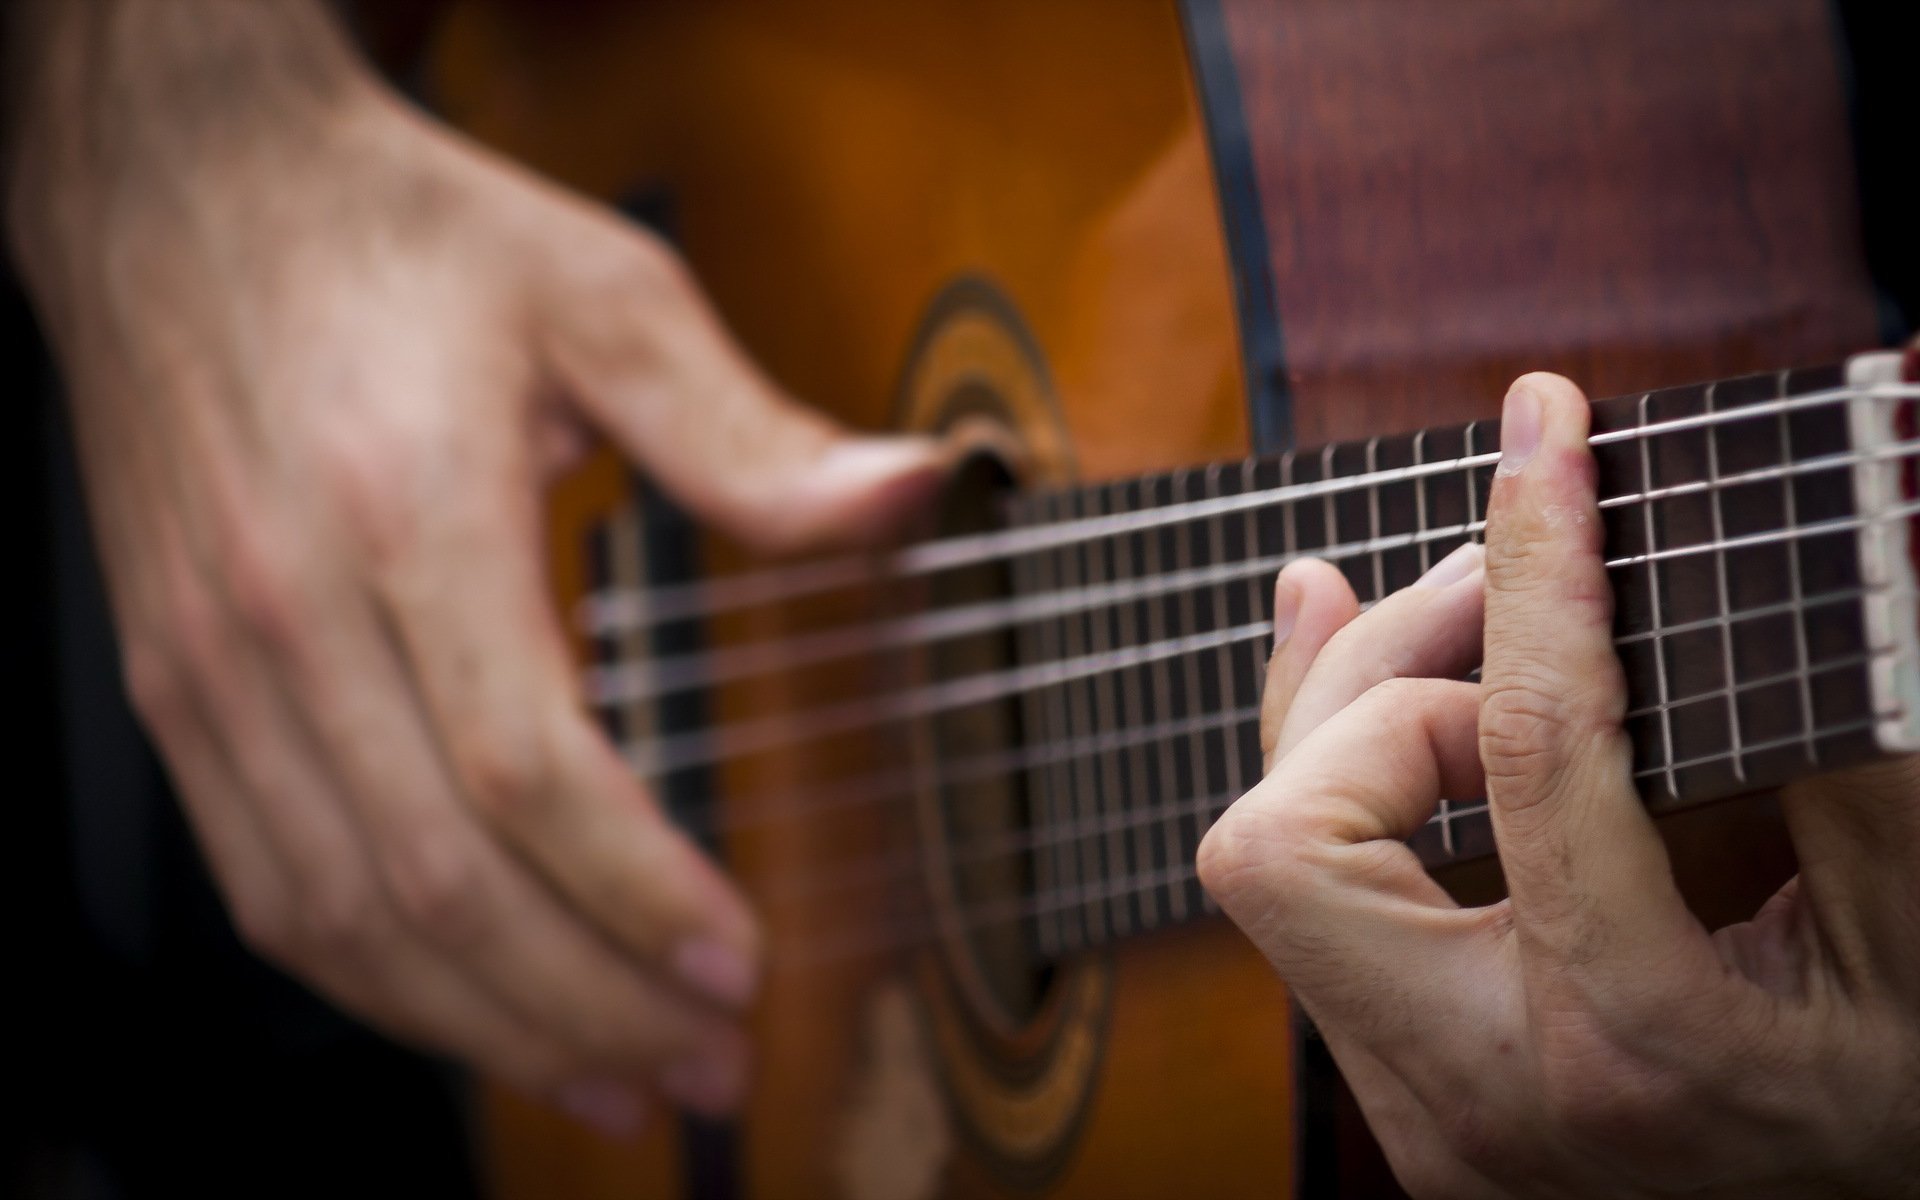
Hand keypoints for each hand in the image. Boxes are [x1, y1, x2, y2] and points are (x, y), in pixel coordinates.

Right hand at [7, 0, 943, 1131]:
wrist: (184, 194)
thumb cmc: (398, 240)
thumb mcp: (602, 293)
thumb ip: (748, 430)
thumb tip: (906, 498)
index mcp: (409, 516)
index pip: (526, 771)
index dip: (635, 894)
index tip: (737, 964)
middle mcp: (288, 615)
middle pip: (438, 882)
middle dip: (585, 1004)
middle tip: (706, 1064)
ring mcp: (214, 668)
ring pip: (341, 918)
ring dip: (485, 1026)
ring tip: (613, 1081)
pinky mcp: (180, 691)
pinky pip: (270, 885)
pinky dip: (378, 980)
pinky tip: (474, 1014)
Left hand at [1199, 373, 1919, 1196]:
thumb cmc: (1912, 1066)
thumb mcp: (1918, 910)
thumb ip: (1844, 737)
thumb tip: (1789, 536)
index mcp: (1635, 1047)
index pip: (1529, 755)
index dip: (1540, 566)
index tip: (1545, 429)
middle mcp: (1479, 1095)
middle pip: (1296, 838)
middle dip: (1389, 674)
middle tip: (1504, 577)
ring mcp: (1420, 1101)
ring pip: (1275, 862)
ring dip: (1359, 707)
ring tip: (1463, 599)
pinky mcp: (1400, 1076)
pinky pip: (1310, 897)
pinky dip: (1339, 767)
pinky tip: (1370, 665)